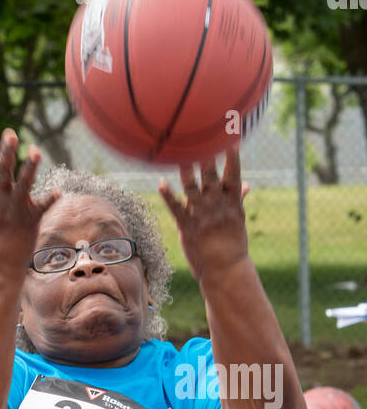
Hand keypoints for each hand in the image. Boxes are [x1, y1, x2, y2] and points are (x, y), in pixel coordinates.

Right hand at [0, 129, 59, 273]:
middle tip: (10, 134)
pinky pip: (42, 207)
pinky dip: (50, 199)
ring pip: (23, 184)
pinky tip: (59, 192)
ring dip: (29, 168)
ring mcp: (14, 210)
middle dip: (6, 153)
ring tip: (36, 151)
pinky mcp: (30, 220)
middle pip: (2, 172)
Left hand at [158, 149, 249, 284]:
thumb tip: (248, 184)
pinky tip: (161, 182)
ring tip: (180, 152)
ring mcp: (202, 216)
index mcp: (232, 203)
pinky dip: (168, 195)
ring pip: (192, 188)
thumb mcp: (238, 219)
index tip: (230, 139)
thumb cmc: (232, 243)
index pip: (234, 175)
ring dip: (186, 171)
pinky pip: (176, 208)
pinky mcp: (187, 226)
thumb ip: (239, 198)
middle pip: (211, 177)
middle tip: (202, 138)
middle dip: (207, 158)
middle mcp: (217, 206)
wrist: (226, 270)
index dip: (232, 157)